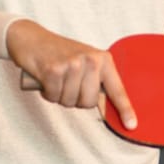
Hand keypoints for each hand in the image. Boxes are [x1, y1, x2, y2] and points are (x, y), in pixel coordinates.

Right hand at [7, 20, 137, 129]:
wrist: (32, 38)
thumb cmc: (59, 53)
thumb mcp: (85, 61)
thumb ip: (97, 80)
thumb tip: (106, 107)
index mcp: (103, 59)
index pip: (117, 89)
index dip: (124, 109)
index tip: (131, 124)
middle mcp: (90, 60)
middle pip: (89, 102)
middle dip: (76, 99)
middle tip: (67, 83)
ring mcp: (72, 64)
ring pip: (70, 101)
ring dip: (59, 95)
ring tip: (56, 79)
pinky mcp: (53, 70)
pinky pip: (53, 97)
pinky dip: (47, 92)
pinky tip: (45, 78)